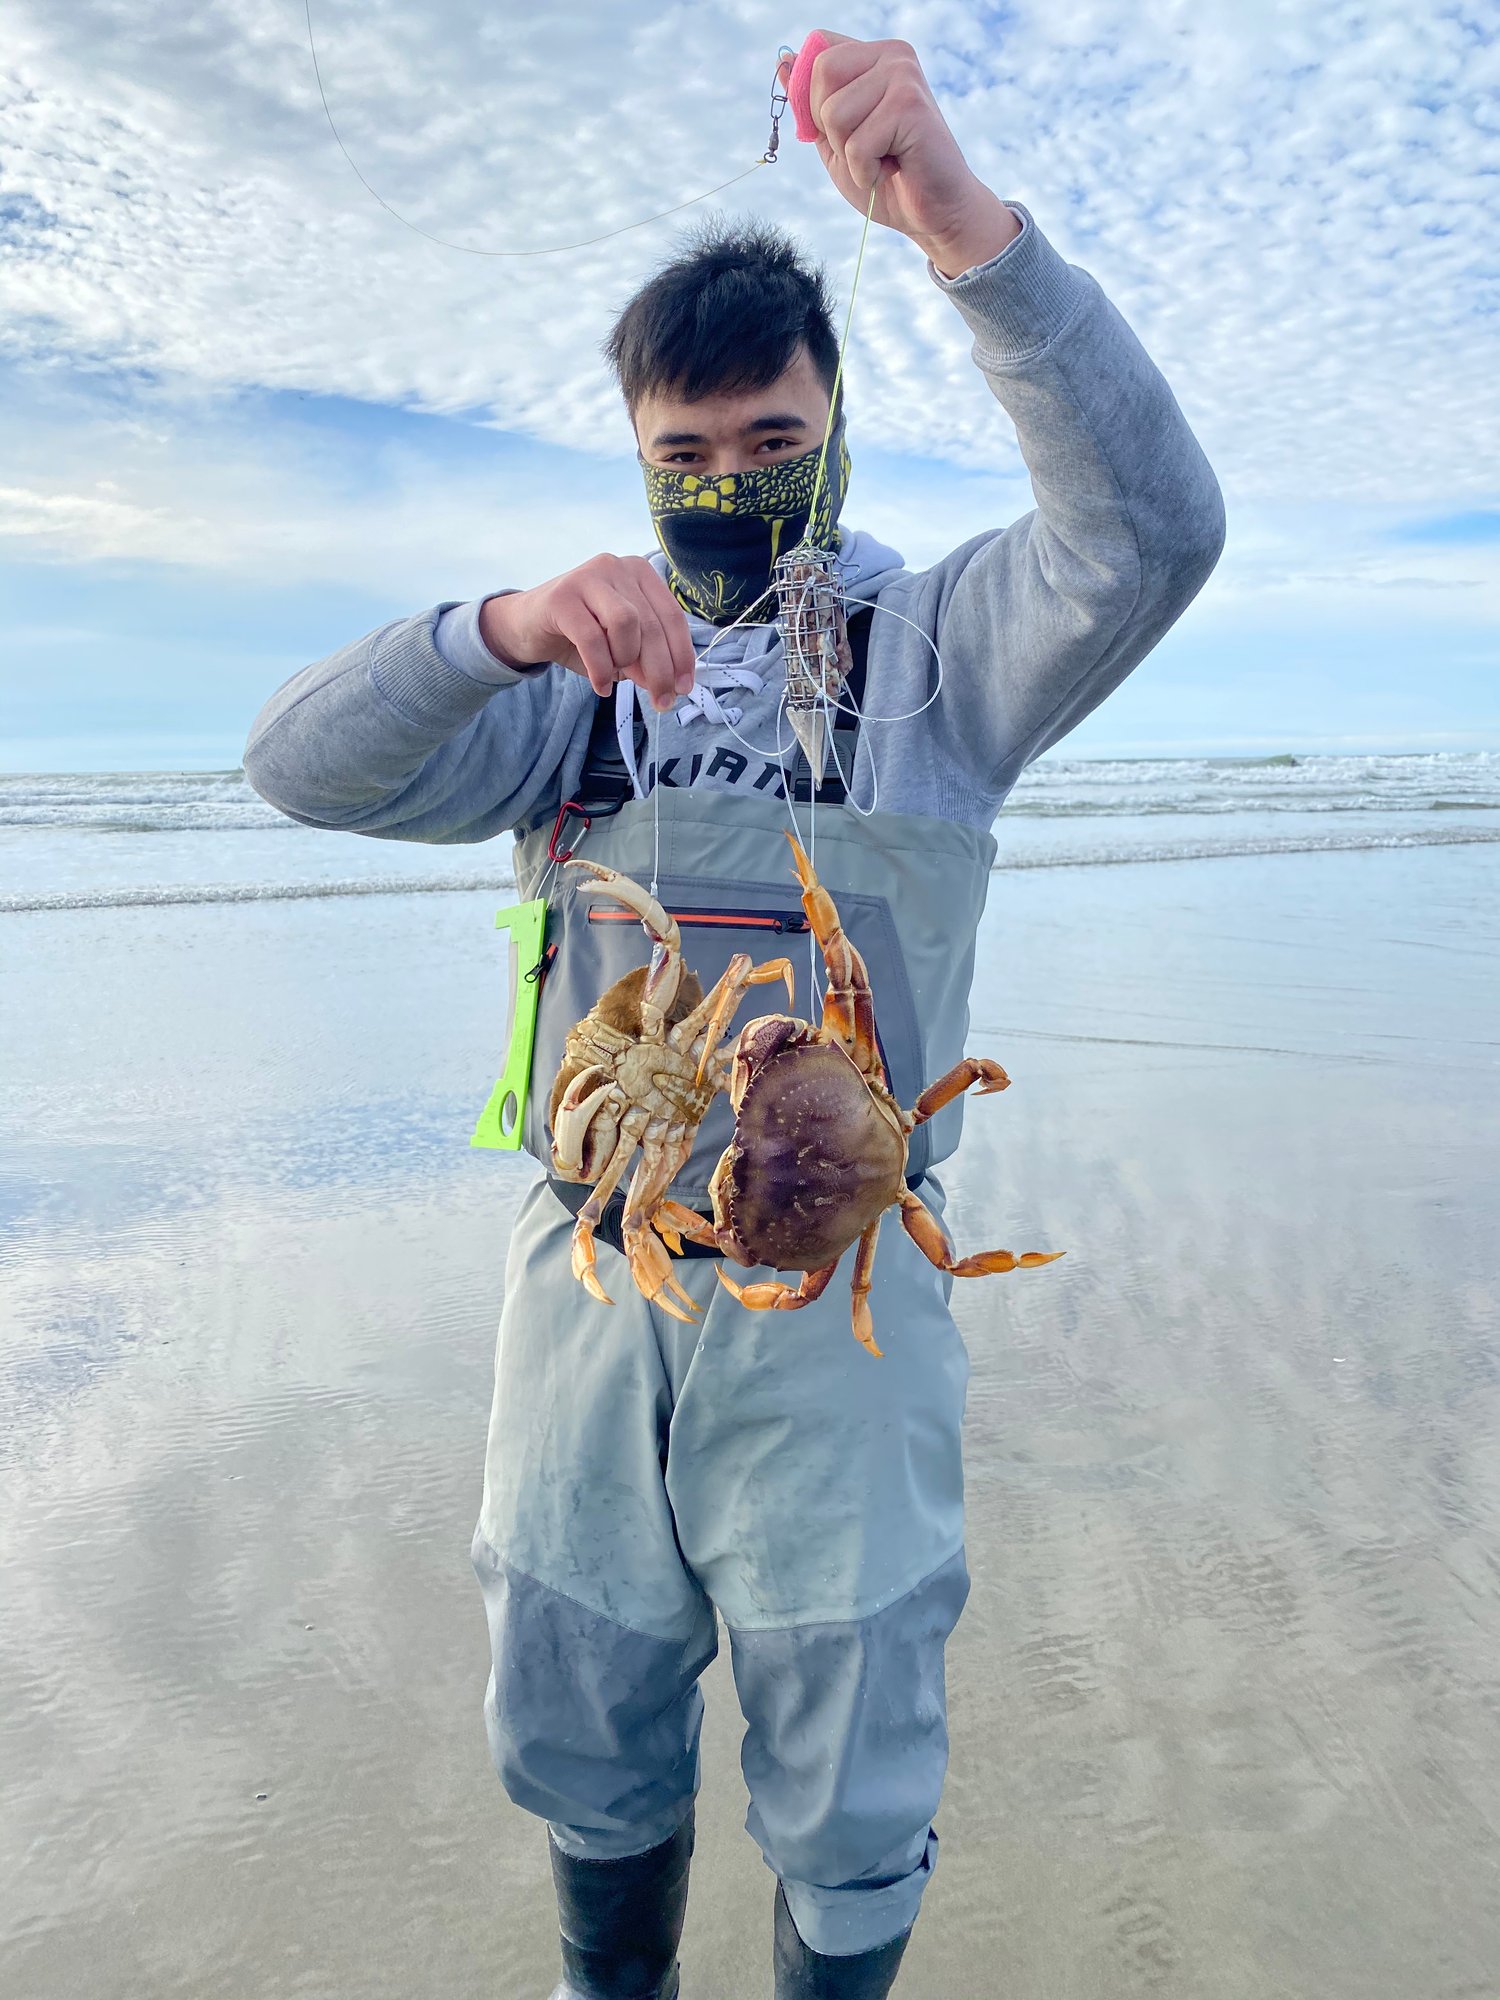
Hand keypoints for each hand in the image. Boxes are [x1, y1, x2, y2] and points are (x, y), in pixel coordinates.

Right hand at [479, 556, 695, 710]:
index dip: (682, 656)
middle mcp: (616, 566)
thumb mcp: (622, 647)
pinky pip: (592, 639)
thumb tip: (670, 683)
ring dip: (626, 660)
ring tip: (614, 675)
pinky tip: (600, 686)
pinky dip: (601, 669)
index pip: (672, 616)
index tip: (684, 688)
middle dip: (660, 670)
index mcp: (639, 573)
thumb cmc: (580, 635)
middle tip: (661, 701)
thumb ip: (647, 658)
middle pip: (652, 624)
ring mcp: (589, 577)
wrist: (526, 626)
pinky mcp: (562, 596)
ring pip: (627, 624)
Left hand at [781, 32, 1019, 276]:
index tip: (843, 130)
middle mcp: (892, 54)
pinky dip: (867, 171)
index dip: (814, 101)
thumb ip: (810, 103)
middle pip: (821, 76)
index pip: (817, 55)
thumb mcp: (835, 138)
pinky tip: (893, 169)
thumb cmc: (887, 176)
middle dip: (829, 128)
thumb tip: (783, 61)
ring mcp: (903, 75)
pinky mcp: (910, 105)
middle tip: (865, 147)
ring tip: (881, 158)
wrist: (933, 212)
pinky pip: (857, 144)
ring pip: (835, 114)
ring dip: (849, 154)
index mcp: (874, 55)